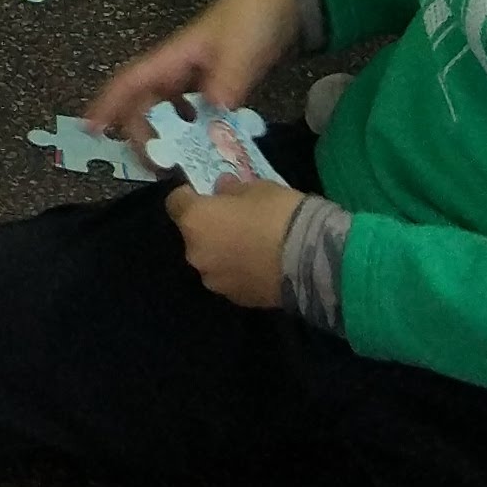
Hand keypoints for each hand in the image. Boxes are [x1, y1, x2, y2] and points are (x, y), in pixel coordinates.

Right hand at [85, 0, 307, 145]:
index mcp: (171, 57)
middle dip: (141, 135)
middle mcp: (175, 70)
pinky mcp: (213, 87)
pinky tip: (203, 148)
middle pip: (143, 106)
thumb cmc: (251, 18)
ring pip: (166, 114)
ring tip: (175, 164)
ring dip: (166, 137)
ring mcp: (193, 80)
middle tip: (155, 163)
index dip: (107, 105)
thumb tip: (211, 118)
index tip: (91, 130)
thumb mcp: (238, 50)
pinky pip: (192, 116)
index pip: (130, 82)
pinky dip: (192, 133)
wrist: (282, 3)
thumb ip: (225, 83)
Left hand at [169, 179, 295, 307]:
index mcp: (194, 221)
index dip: (189, 195)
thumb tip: (221, 189)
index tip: (207, 193)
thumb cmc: (280, 214)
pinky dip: (238, 270)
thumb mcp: (258, 188)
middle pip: (193, 235)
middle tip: (236, 220)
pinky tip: (261, 265)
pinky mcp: (234, 298)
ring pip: (210, 259)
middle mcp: (195, 253)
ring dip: (222, 251)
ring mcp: (213, 280)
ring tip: (251, 245)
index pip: (175, 202)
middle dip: (209, 227)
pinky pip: (229, 277)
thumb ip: (232, 190)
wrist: (311, 261)